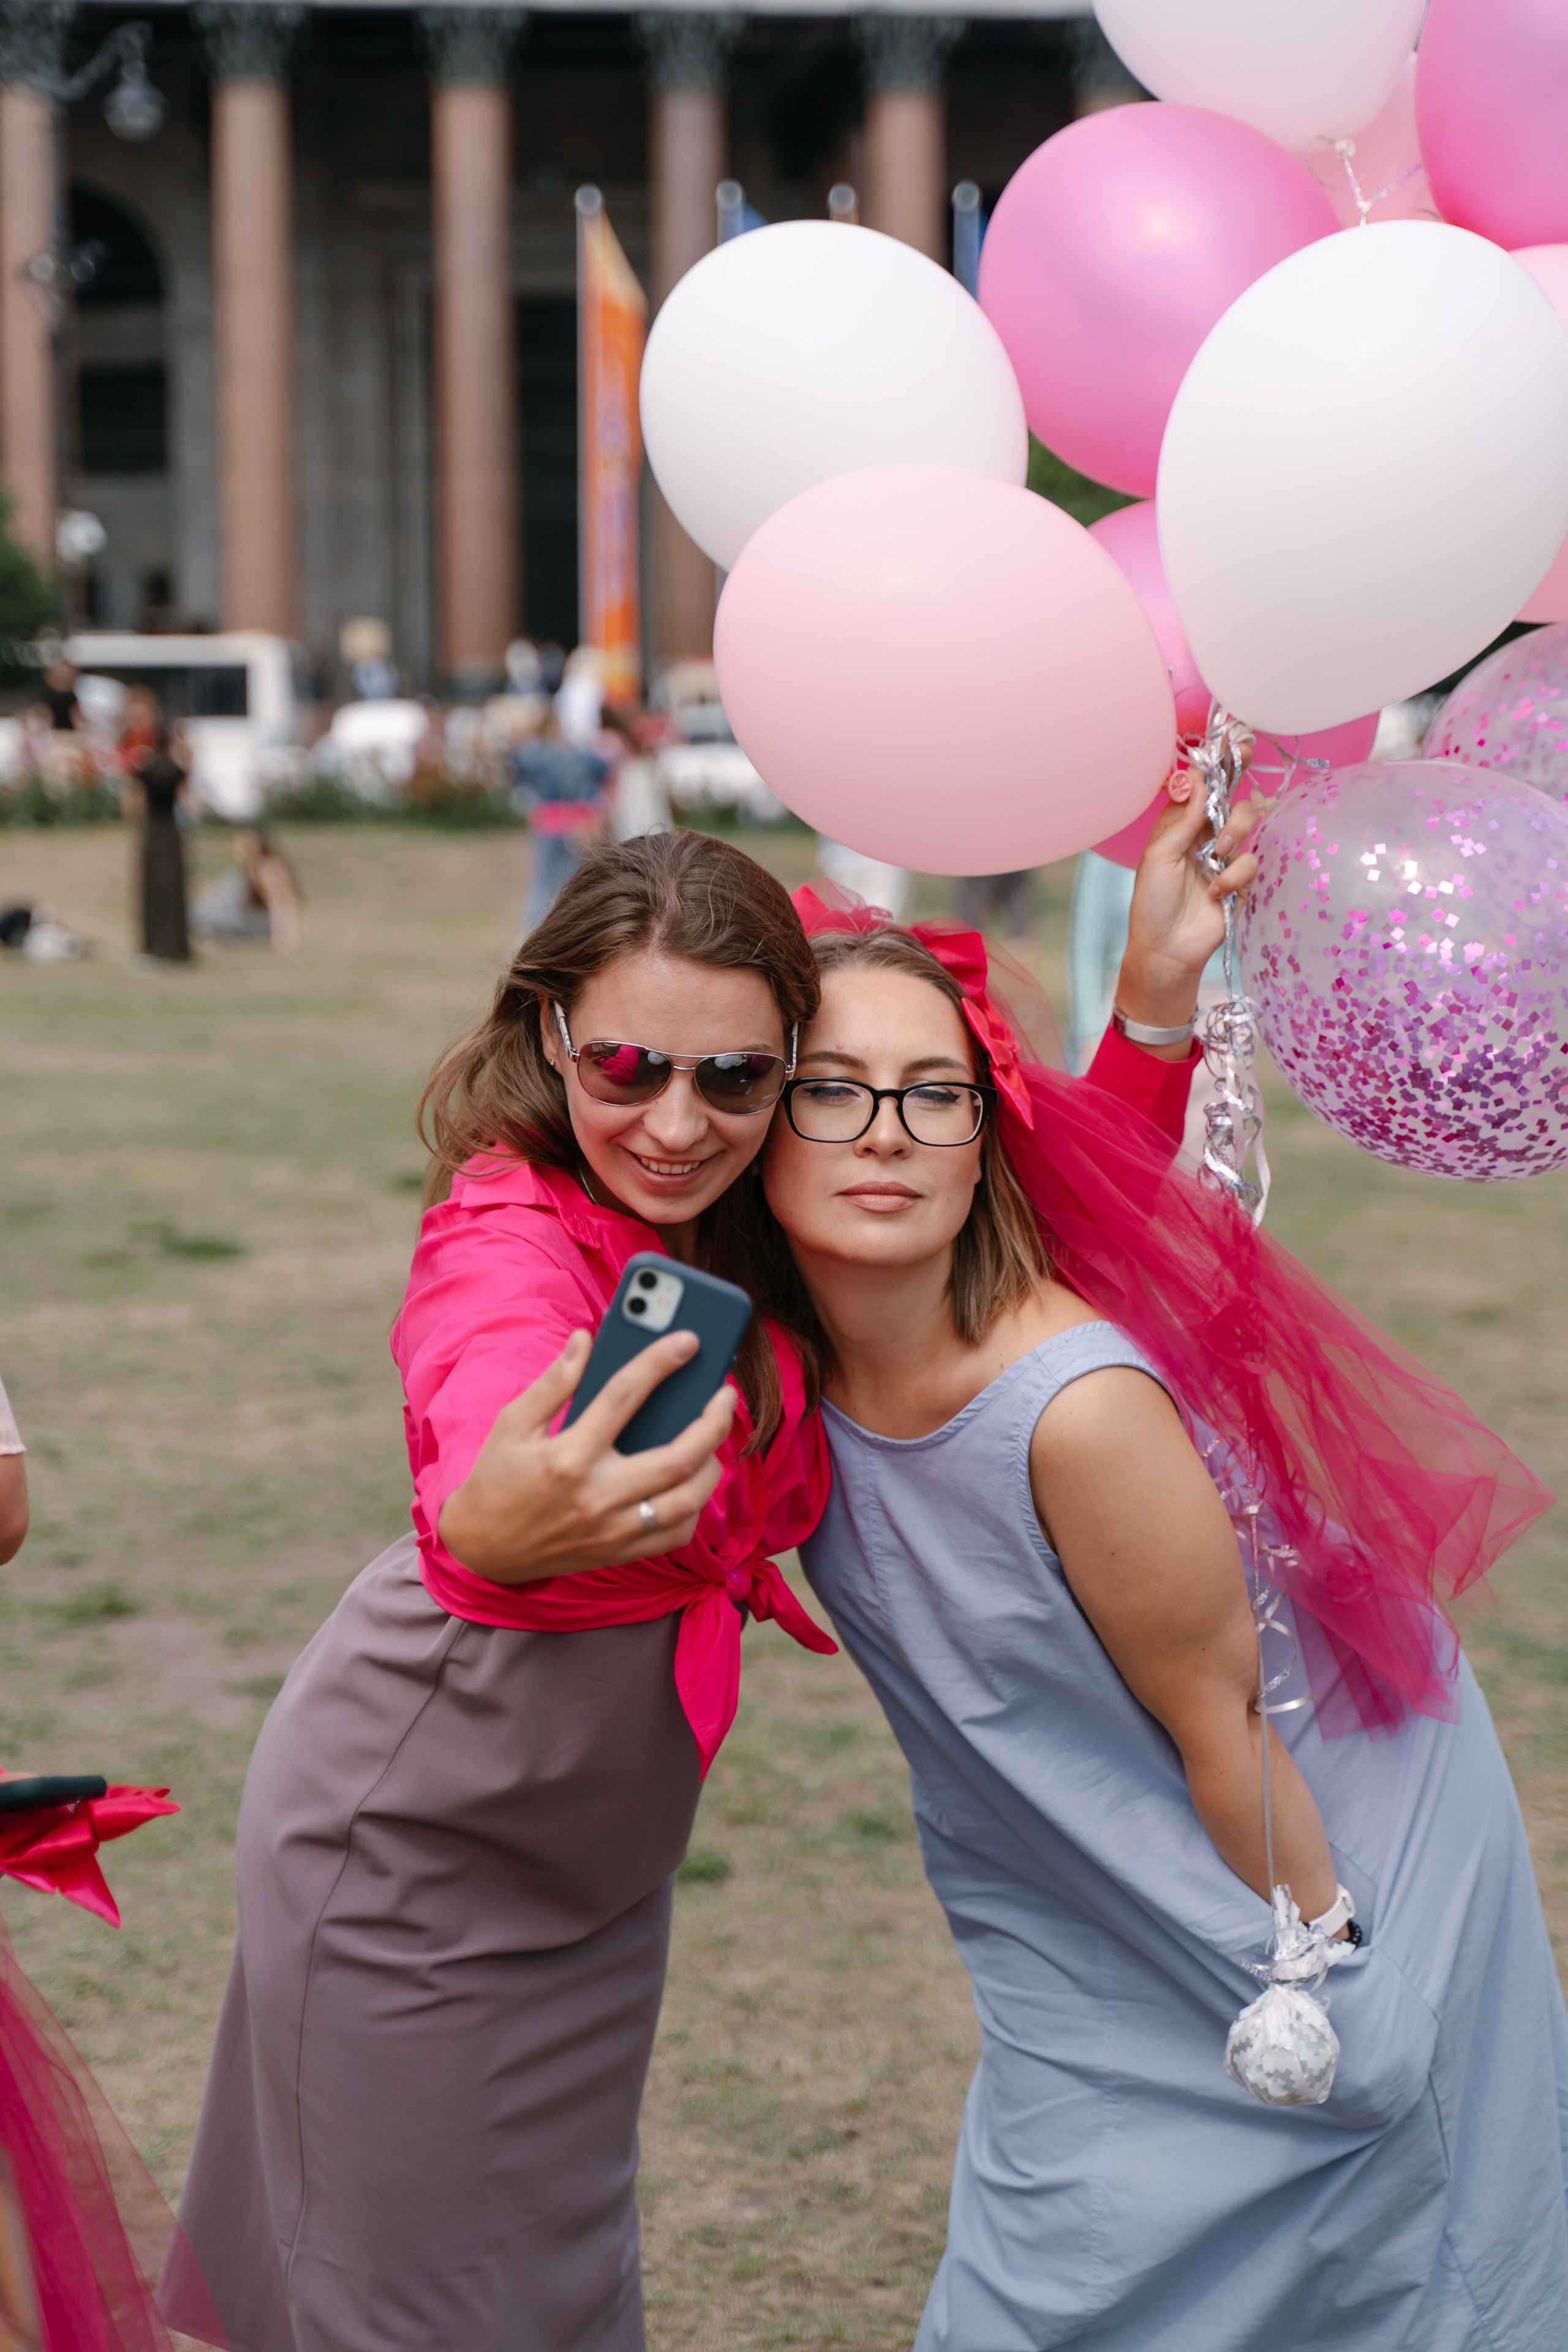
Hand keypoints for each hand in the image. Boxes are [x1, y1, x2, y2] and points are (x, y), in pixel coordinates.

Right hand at [437, 1330, 736, 1584]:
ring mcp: (612, 1530)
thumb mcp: (513, 1423)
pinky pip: (676, 1533)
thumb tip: (586, 1338)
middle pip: (677, 1458)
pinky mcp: (619, 1552)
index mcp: (568, 1457)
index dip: (659, 1362)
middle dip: (713, 1421)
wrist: (482, 1549)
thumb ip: (554, 1381)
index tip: (688, 1340)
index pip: (623, 1397)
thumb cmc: (497, 1478)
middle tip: (726, 1394)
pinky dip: (695, 1506)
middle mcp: (596, 1496)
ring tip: (714, 1436)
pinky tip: (693, 1478)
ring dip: (713, 1465)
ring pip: (688, 1501)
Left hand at [1113, 757, 1263, 1047]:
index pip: (1203, 785)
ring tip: (1215, 858)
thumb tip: (1194, 775)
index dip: (1219, 762)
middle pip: (1233, 794)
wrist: (1167, 949)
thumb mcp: (1160, 856)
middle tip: (1246, 757)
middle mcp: (1205, 833)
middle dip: (1239, 780)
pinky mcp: (1242, 879)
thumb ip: (1182, 818)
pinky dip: (1234, 876)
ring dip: (1233, 834)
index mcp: (1180, 822)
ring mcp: (1225, 855)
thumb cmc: (1152, 903)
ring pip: (1247, 821)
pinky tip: (1216, 893)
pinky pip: (1252, 860)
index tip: (1235, 739)